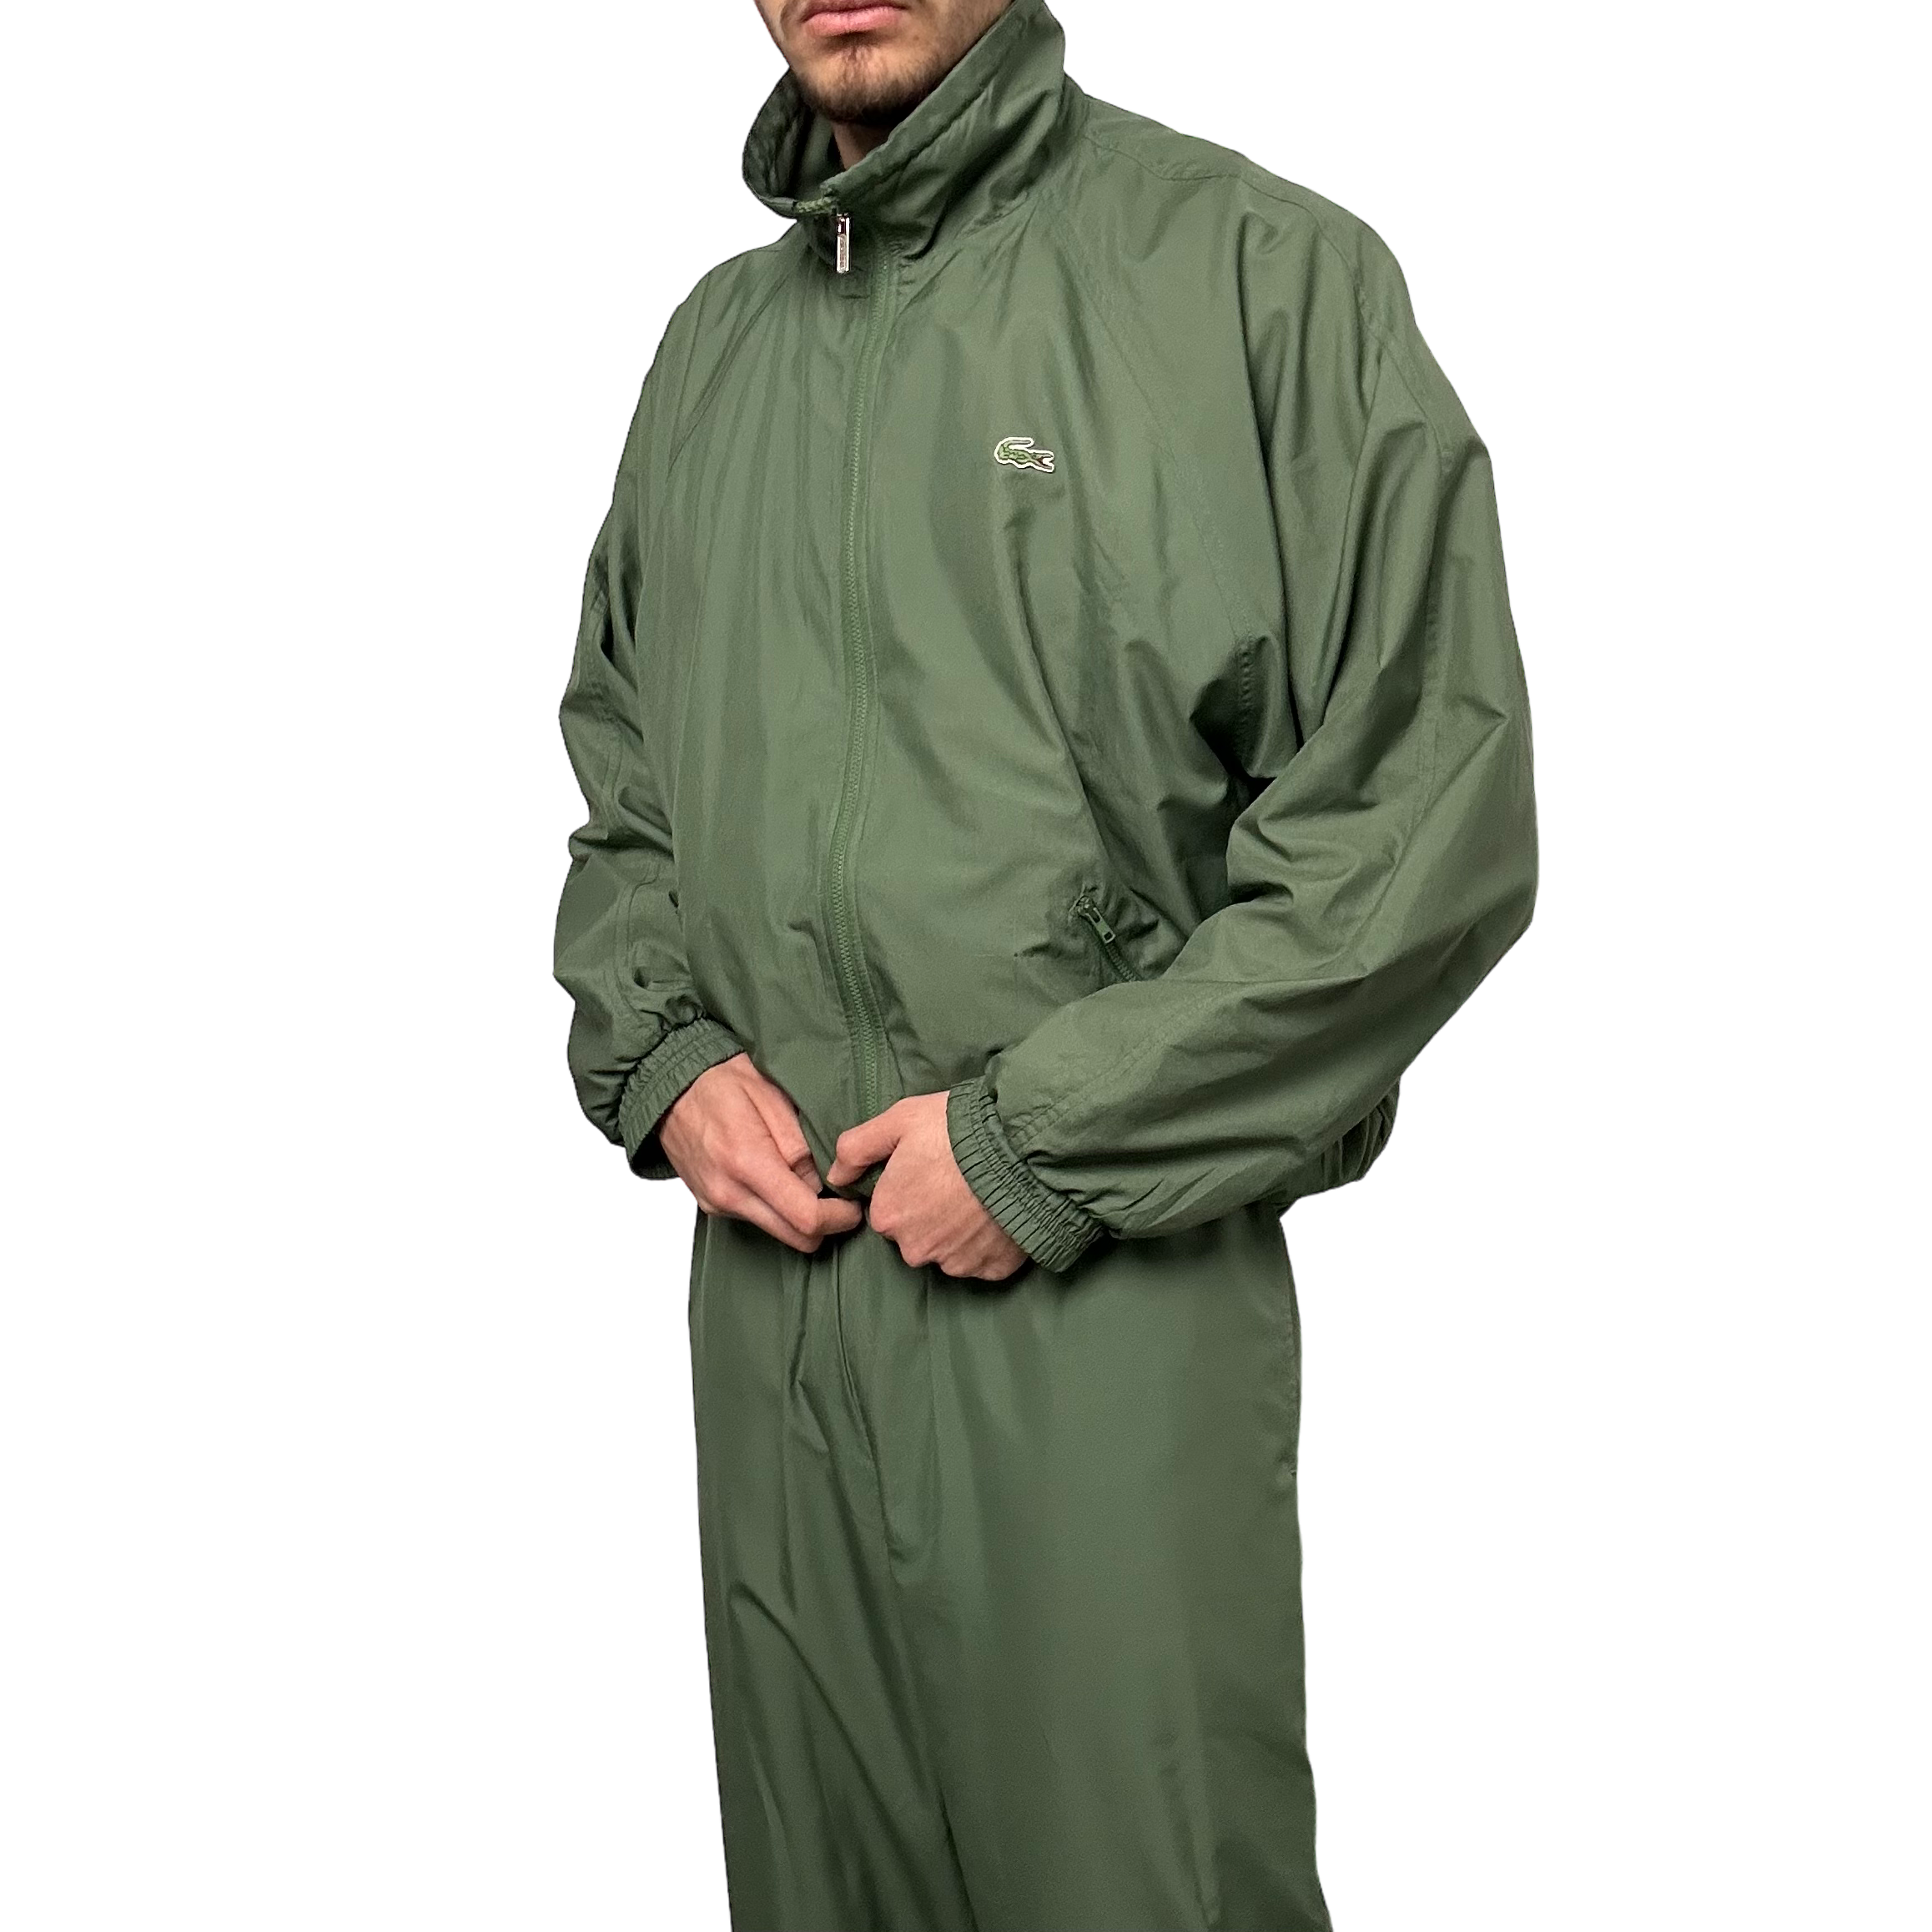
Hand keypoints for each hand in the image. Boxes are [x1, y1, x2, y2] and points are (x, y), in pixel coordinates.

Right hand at [658, 1053, 863, 1254]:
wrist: (670, 1087)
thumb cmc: (721, 1082)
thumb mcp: (771, 1096)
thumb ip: (799, 1144)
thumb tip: (820, 1180)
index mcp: (748, 1163)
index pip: (805, 1217)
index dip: (839, 1218)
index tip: (854, 1206)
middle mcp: (730, 1193)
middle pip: (795, 1238)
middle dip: (826, 1225)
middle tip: (841, 1201)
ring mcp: (718, 1203)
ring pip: (777, 1232)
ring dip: (800, 1218)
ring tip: (809, 1183)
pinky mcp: (712, 1205)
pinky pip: (757, 1219)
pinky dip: (777, 1210)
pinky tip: (781, 1181)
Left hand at [825, 1090, 1029, 1281]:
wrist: (1023, 1150)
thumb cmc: (956, 1131)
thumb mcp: (898, 1121)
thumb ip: (856, 1148)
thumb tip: (835, 1176)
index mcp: (888, 1216)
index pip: (887, 1209)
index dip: (906, 1187)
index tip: (928, 1168)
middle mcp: (916, 1249)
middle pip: (915, 1233)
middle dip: (930, 1212)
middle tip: (956, 1179)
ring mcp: (956, 1263)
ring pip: (948, 1248)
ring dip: (959, 1229)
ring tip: (980, 1194)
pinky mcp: (992, 1269)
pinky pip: (982, 1259)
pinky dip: (987, 1242)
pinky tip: (997, 1213)